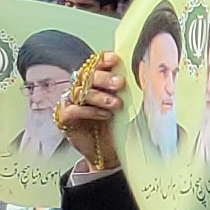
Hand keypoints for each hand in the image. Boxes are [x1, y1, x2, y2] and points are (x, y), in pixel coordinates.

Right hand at [59, 54, 122, 173]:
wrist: (106, 149)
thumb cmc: (115, 124)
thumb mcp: (124, 103)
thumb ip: (127, 90)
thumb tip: (144, 75)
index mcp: (95, 82)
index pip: (95, 65)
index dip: (102, 60)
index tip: (115, 60)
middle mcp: (80, 89)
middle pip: (87, 76)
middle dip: (104, 78)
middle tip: (120, 83)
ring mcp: (70, 103)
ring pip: (80, 92)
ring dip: (100, 97)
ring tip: (116, 104)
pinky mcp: (65, 118)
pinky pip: (74, 110)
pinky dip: (90, 111)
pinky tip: (105, 115)